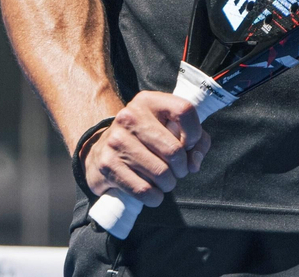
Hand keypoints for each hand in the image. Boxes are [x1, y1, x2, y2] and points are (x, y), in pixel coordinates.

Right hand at [83, 91, 211, 205]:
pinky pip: (143, 189)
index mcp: (149, 101)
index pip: (184, 110)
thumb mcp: (171, 129)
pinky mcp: (108, 164)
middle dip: (182, 168)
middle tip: (178, 171)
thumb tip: (194, 163)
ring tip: (165, 181)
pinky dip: (154, 197)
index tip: (190, 145)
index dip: (195, 132)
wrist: (102, 150)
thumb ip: (196, 141)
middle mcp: (130, 116)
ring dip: (169, 184)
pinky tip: (153, 193)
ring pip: (161, 173)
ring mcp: (116, 140)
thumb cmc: (146, 139)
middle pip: (174, 150)